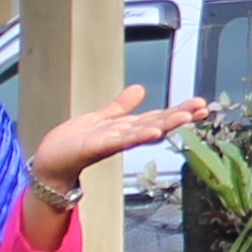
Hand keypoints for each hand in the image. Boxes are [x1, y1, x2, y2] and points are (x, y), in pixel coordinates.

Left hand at [31, 94, 210, 203]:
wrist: (50, 162)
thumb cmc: (73, 143)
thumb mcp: (102, 118)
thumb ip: (121, 106)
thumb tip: (140, 89)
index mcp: (125, 128)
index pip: (157, 116)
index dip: (178, 110)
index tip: (200, 104)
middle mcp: (123, 137)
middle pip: (156, 124)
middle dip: (179, 116)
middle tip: (202, 108)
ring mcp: (112, 143)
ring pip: (143, 132)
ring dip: (165, 125)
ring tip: (184, 117)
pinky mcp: (97, 146)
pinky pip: (120, 141)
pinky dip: (137, 137)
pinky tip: (153, 133)